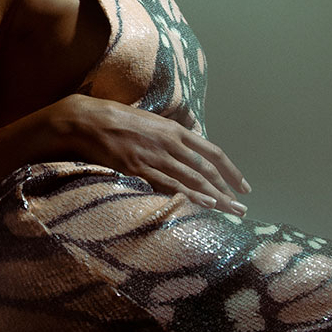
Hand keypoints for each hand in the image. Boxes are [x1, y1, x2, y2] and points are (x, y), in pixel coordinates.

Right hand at [63, 94, 250, 215]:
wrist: (89, 119)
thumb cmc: (117, 119)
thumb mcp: (151, 121)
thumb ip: (170, 135)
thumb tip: (185, 148)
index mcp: (175, 130)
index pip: (212, 152)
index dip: (231, 170)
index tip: (242, 185)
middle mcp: (171, 143)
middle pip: (208, 170)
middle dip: (228, 190)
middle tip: (241, 207)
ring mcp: (156, 156)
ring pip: (194, 180)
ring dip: (216, 198)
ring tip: (231, 212)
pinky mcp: (139, 168)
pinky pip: (170, 185)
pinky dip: (190, 196)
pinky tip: (206, 205)